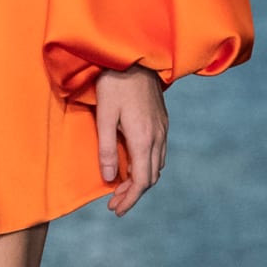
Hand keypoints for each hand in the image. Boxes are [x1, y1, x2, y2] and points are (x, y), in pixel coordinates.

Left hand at [95, 64, 167, 216]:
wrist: (137, 56)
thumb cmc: (115, 84)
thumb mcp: (104, 116)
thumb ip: (107, 148)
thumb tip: (110, 177)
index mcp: (143, 138)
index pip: (142, 181)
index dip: (129, 199)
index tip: (116, 210)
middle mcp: (157, 137)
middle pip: (151, 177)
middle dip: (133, 194)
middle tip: (114, 202)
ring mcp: (162, 129)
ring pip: (157, 166)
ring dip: (141, 180)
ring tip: (120, 187)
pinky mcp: (162, 121)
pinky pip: (159, 152)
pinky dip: (147, 166)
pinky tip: (132, 164)